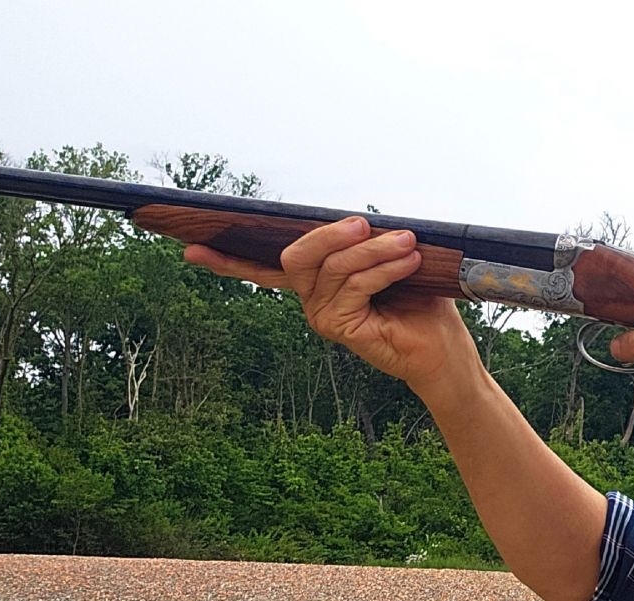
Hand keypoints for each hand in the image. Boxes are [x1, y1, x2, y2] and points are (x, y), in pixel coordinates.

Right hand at [183, 216, 476, 393]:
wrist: (442, 349)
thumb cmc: (420, 303)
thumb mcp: (393, 260)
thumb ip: (366, 242)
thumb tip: (360, 217)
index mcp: (319, 282)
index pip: (265, 267)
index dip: (228, 258)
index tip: (191, 245)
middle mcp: (313, 299)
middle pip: (295, 255)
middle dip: (329, 234)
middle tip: (364, 223)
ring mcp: (321, 315)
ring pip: (331, 267)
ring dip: (373, 249)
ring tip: (407, 242)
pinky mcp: (338, 328)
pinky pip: (351, 286)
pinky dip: (381, 268)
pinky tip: (406, 261)